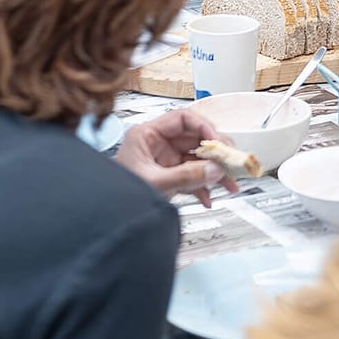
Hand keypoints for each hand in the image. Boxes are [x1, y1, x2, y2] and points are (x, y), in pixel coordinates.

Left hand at [112, 107, 238, 204]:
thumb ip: (186, 176)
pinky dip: (203, 187)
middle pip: (195, 139)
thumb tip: (215, 169)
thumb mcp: (155, 183)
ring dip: (215, 173)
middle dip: (215, 152)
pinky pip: (192, 176)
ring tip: (229, 185)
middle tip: (231, 162)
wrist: (107, 219)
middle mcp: (158, 144)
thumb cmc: (117, 195)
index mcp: (147, 135)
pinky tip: (209, 198)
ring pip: (197, 159)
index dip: (204, 127)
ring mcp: (164, 161)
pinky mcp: (168, 178)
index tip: (218, 142)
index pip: (182, 119)